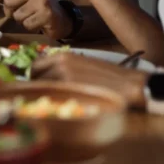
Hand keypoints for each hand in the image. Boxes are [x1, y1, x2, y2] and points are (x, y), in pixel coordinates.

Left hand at [0, 0, 72, 39]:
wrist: (56, 18)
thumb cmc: (34, 6)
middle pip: (8, 2)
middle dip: (9, 11)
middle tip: (19, 12)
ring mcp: (42, 0)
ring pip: (16, 15)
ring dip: (20, 20)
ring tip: (29, 16)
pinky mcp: (46, 14)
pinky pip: (26, 24)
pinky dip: (28, 26)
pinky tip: (36, 22)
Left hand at [31, 53, 146, 107]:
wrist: (129, 85)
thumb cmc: (108, 76)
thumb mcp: (82, 64)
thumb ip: (63, 67)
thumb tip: (47, 76)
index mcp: (63, 56)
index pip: (35, 65)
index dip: (34, 76)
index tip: (37, 83)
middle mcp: (60, 64)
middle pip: (35, 77)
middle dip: (37, 86)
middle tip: (43, 96)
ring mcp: (64, 78)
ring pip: (43, 89)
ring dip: (45, 96)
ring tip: (54, 102)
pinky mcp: (72, 92)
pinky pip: (53, 99)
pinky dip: (53, 103)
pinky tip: (61, 107)